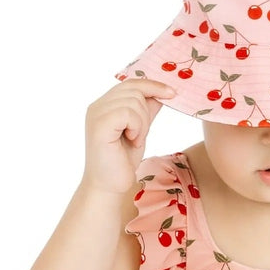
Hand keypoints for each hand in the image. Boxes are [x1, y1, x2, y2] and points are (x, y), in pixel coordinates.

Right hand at [82, 78, 175, 193]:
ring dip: (142, 123)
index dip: (153, 85)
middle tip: (140, 135)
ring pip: (133, 101)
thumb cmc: (122, 161)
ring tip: (134, 140)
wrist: (110, 186)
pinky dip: (136, 128)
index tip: (173, 93)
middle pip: (134, 89)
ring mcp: (96, 114)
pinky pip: (127, 113)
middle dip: (146, 113)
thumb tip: (162, 92)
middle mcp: (97, 106)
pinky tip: (131, 141)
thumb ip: (147, 110)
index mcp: (105, 104)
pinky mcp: (99, 125)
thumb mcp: (140, 130)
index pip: (131, 83)